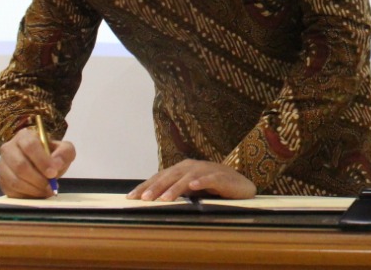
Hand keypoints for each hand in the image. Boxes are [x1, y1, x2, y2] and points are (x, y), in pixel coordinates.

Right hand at [0, 127, 74, 198]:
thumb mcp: (64, 150)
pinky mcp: (1, 180)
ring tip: (46, 190)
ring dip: (33, 189)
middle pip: (20, 165)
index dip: (41, 160)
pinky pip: (11, 191)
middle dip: (38, 178)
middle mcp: (9, 148)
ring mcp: (2, 165)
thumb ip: (64, 153)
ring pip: (14, 180)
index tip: (53, 172)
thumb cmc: (52, 155)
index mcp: (24, 136)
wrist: (42, 165)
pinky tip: (37, 193)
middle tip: (50, 185)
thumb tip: (56, 164)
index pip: (30, 146)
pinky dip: (26, 195)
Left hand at [128, 160, 255, 200]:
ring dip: (175, 188)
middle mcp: (192, 167)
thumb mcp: (188, 192)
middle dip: (156, 187)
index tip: (130, 198)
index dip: (145, 186)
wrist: (240, 186)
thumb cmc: (212, 189)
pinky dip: (202, 182)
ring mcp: (207, 170)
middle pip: (171, 176)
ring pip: (187, 178)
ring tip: (164, 199)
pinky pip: (210, 179)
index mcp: (182, 169)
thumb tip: (149, 202)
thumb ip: (173, 192)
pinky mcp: (222, 177)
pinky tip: (194, 188)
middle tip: (144, 199)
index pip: (160, 177)